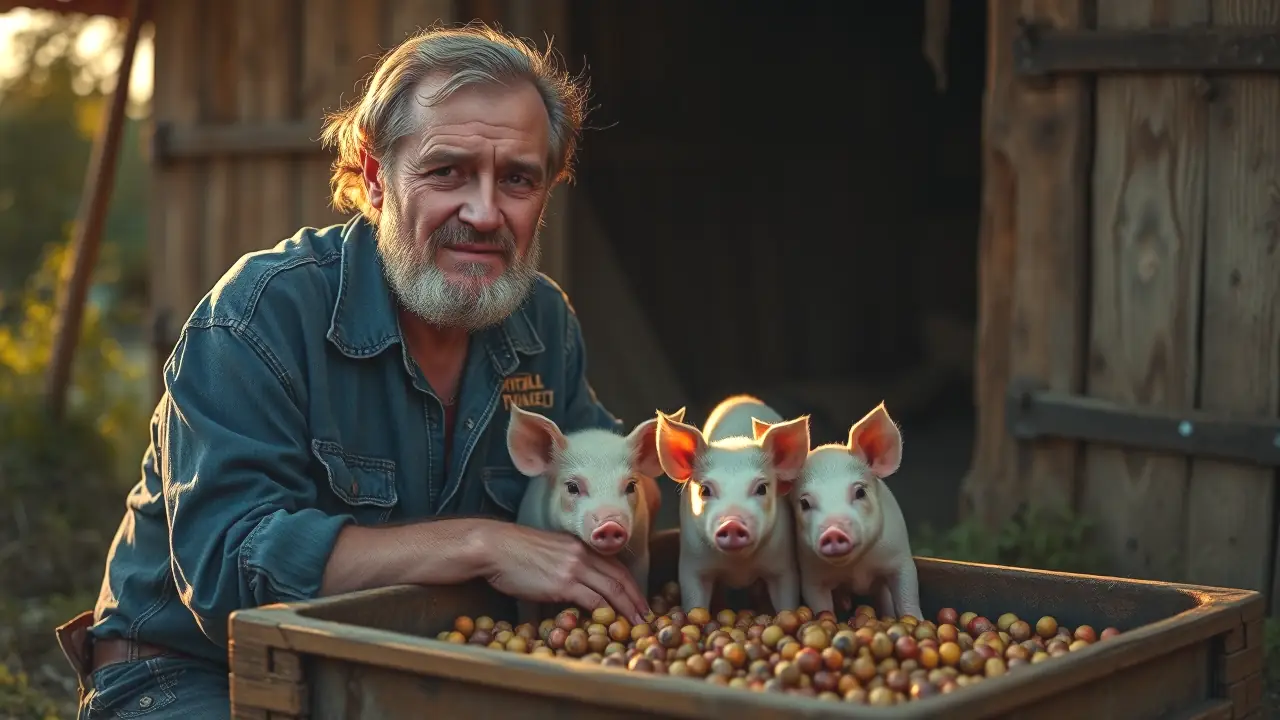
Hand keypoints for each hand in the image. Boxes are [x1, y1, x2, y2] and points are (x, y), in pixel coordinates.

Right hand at [480, 523, 650, 623]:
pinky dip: (605, 613)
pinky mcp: (562, 583)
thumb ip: (567, 564)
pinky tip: (610, 624)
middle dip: (636, 599)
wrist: (494, 547)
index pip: (615, 566)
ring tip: (636, 625)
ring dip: (627, 610)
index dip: (631, 585)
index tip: (639, 601)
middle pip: (620, 578)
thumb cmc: (515, 551)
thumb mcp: (549, 551)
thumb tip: (576, 585)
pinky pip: (592, 601)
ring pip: (612, 590)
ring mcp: (574, 568)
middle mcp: (583, 555)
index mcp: (581, 546)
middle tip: (647, 617)